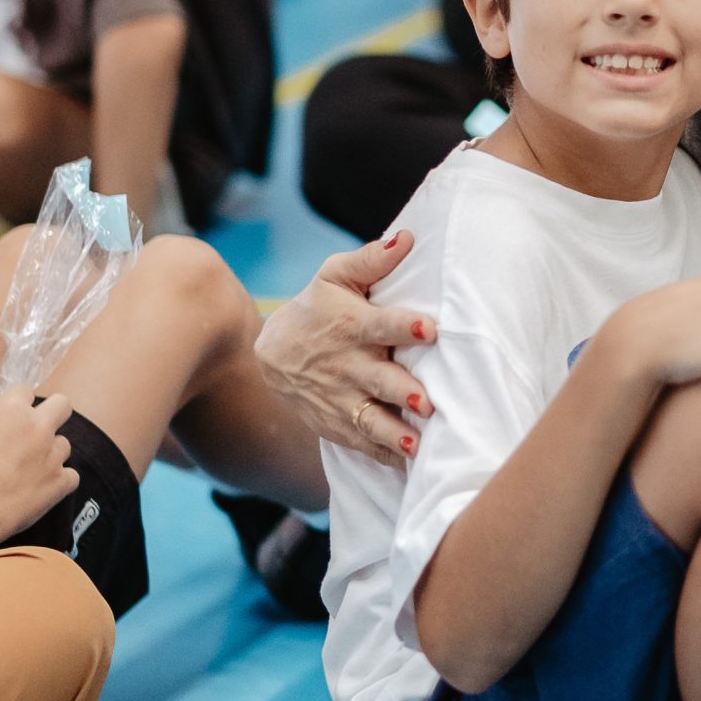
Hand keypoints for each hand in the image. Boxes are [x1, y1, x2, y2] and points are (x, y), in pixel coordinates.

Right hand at [0, 388, 77, 547]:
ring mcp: (53, 454)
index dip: (19, 403)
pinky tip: (42, 488)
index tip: (14, 415)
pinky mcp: (62, 480)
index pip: (25, 390)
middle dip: (53, 413)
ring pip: (65, 444)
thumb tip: (8, 428)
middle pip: (63, 404)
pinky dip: (60, 481)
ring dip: (52, 453)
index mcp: (13, 412)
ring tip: (30, 471)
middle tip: (39, 430)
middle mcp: (38, 427)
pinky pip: (71, 475)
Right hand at [255, 235, 433, 459]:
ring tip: (418, 444)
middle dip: (403, 391)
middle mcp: (348, 365)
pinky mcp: (338, 425)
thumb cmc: (317, 307)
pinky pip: (363, 443)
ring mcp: (342, 399)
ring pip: (371, 420)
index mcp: (352, 325)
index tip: (429, 329)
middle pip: (380, 380)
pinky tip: (409, 463)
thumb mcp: (335, 275)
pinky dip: (385, 455)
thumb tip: (408, 237)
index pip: (381, 324)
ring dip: (395, 433)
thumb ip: (371, 259)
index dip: (404, 326)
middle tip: (427, 402)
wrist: (271, 353)